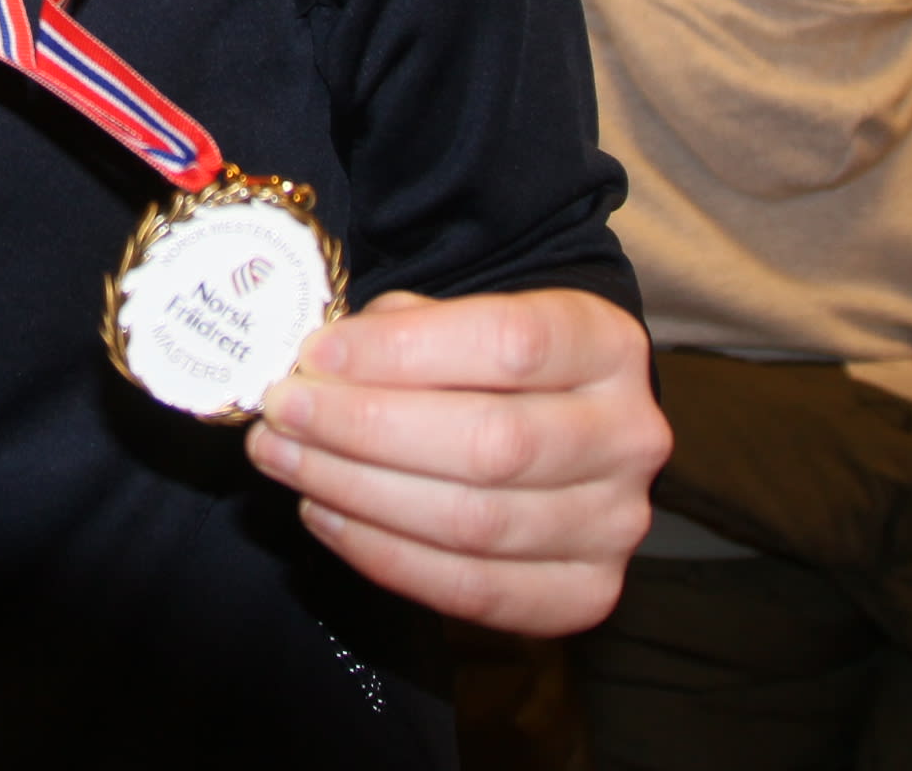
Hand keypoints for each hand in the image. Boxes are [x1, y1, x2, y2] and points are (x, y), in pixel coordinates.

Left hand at [246, 288, 668, 634]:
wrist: (559, 424)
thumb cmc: (490, 363)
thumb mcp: (460, 317)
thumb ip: (403, 330)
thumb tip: (320, 365)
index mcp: (607, 343)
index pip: (510, 342)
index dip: (403, 352)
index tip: (316, 354)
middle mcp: (629, 436)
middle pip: (492, 443)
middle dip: (365, 428)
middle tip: (281, 411)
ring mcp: (615, 524)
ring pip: (475, 522)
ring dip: (358, 493)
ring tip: (285, 459)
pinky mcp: (585, 594)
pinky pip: (473, 590)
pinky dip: (384, 557)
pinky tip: (325, 514)